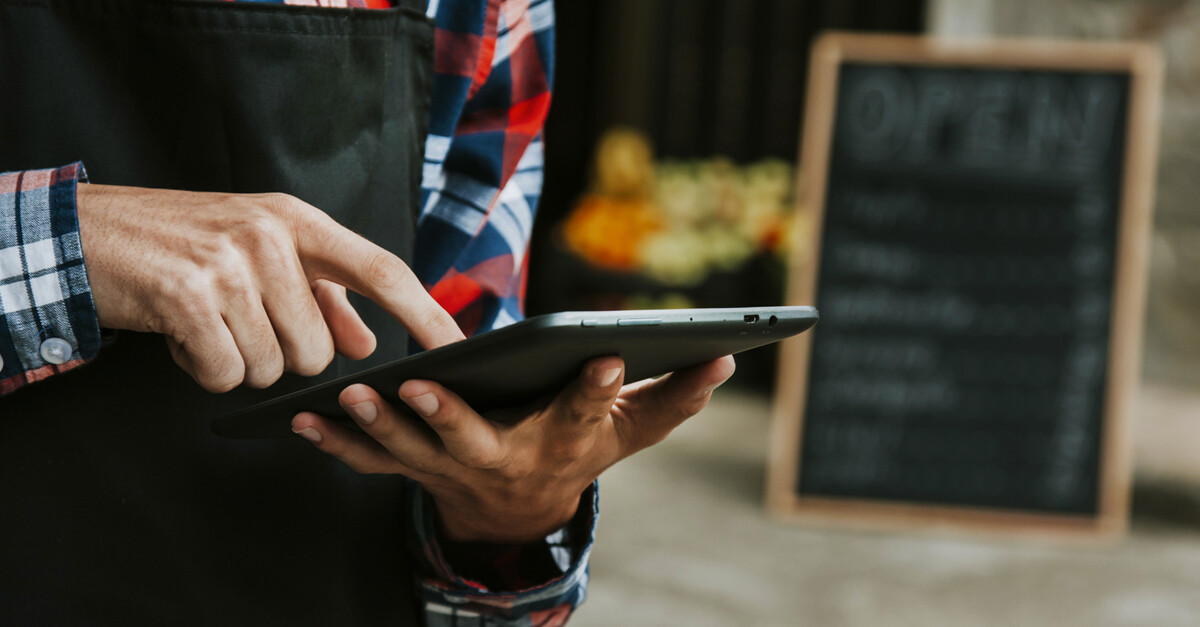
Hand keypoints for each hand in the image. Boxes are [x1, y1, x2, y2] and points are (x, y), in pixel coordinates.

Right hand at [76, 184, 462, 391]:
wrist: (91, 232)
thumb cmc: (185, 244)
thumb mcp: (262, 252)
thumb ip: (323, 297)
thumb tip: (367, 344)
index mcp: (298, 220)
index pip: (383, 270)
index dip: (426, 314)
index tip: (459, 350)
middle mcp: (271, 235)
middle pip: (320, 350)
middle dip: (281, 354)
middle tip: (239, 321)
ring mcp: (230, 262)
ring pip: (273, 368)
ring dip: (238, 361)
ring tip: (207, 321)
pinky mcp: (188, 295)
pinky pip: (226, 373)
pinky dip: (203, 368)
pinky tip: (182, 334)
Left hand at [291, 354, 735, 542]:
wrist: (523, 509)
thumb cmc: (579, 451)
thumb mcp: (631, 431)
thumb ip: (673, 397)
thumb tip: (724, 359)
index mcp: (564, 441)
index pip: (588, 411)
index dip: (601, 386)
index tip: (612, 353)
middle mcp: (506, 461)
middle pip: (475, 443)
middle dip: (448, 419)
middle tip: (421, 388)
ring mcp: (453, 471)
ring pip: (411, 455)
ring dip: (379, 428)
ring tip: (349, 395)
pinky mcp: (416, 469)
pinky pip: (372, 463)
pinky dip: (336, 444)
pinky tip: (301, 419)